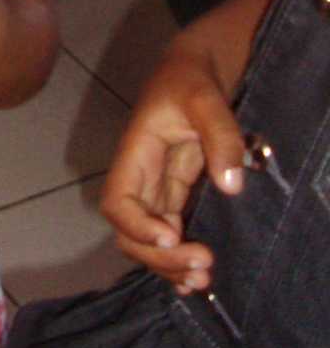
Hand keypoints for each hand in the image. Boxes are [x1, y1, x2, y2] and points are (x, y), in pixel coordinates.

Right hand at [99, 48, 243, 293]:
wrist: (195, 68)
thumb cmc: (191, 77)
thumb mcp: (205, 97)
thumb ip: (219, 134)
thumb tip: (230, 184)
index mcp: (136, 153)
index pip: (117, 201)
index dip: (136, 226)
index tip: (172, 237)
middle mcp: (140, 177)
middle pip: (128, 232)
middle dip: (157, 256)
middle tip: (201, 266)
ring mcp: (157, 188)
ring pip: (146, 240)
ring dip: (167, 266)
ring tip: (202, 280)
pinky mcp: (175, 193)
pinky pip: (166, 234)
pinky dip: (176, 259)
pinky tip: (196, 277)